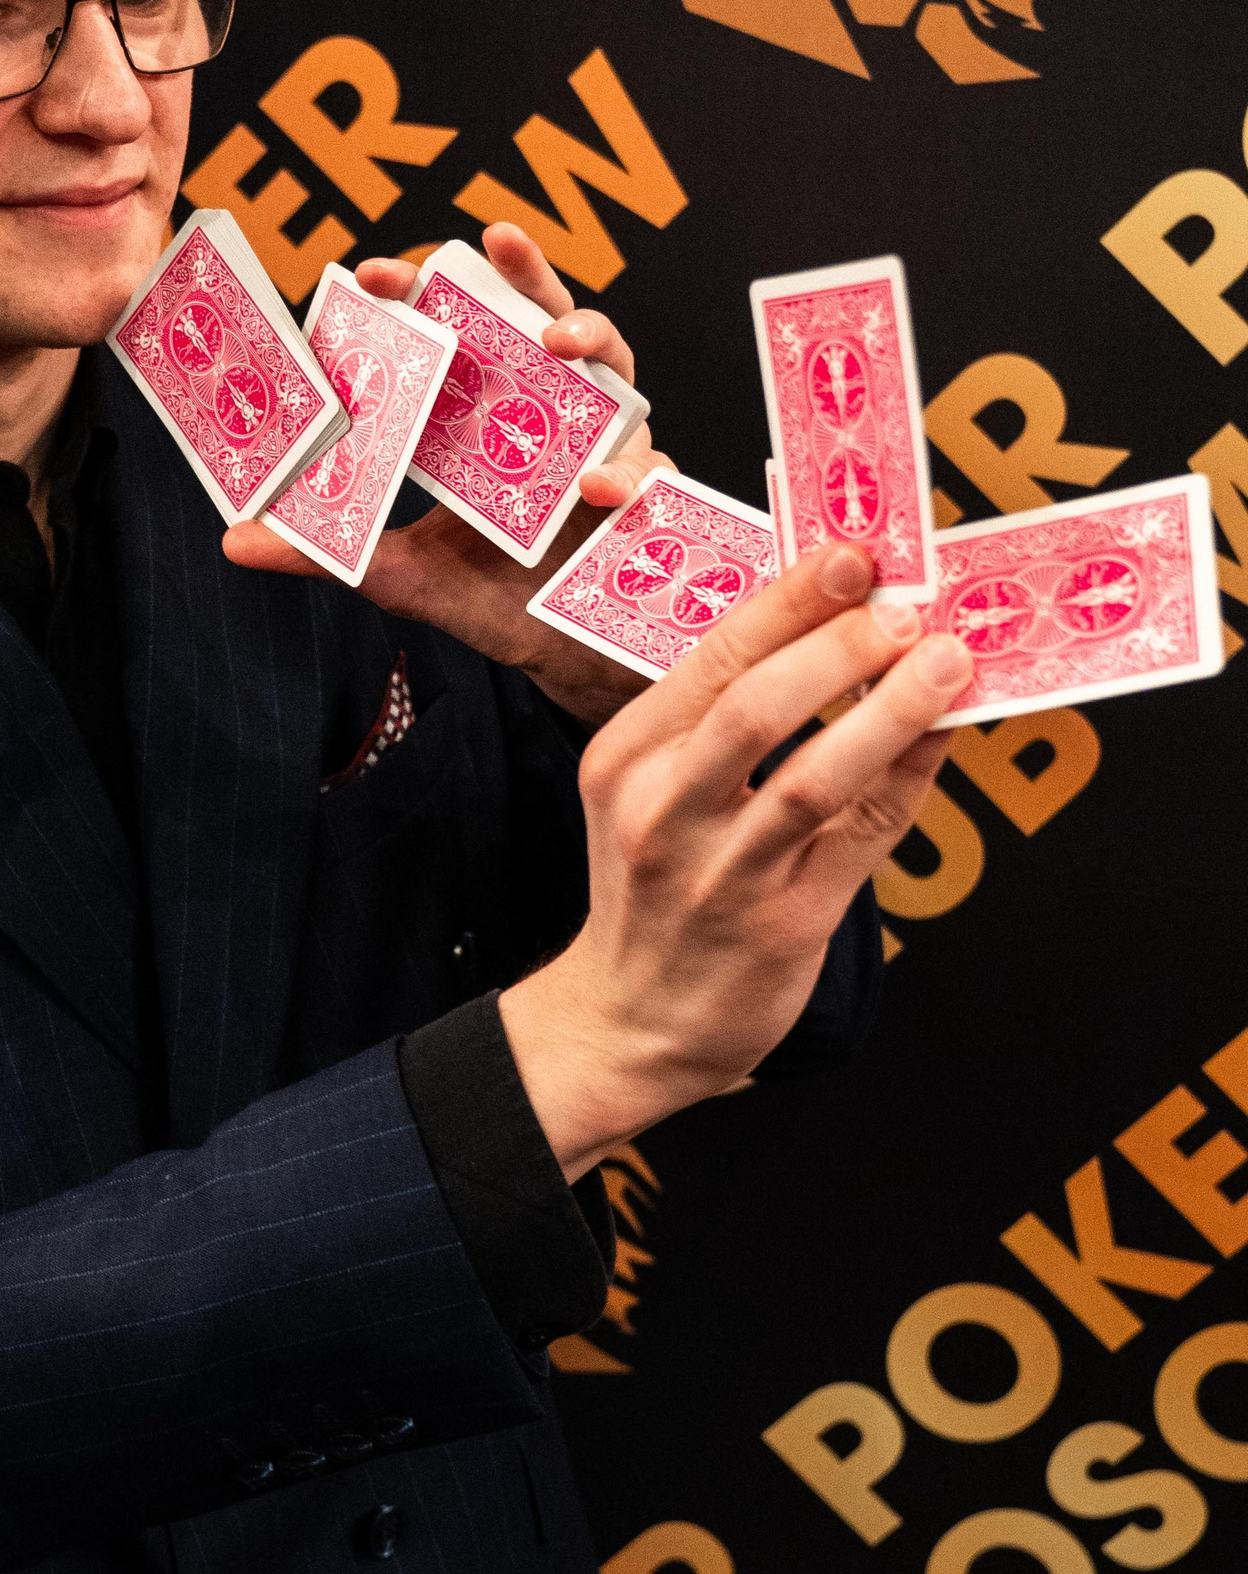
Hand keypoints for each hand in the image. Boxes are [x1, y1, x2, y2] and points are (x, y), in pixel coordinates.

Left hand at [223, 222, 667, 724]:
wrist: (554, 654)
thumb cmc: (481, 595)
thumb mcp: (391, 572)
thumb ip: (323, 552)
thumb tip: (233, 543)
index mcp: (480, 410)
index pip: (450, 326)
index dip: (419, 290)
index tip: (376, 274)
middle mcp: (544, 410)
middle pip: (540, 312)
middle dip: (522, 271)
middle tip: (495, 239)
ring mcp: (601, 440)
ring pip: (613, 363)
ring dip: (591, 338)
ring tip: (559, 344)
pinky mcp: (644, 489)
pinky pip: (647, 465)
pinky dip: (628, 472)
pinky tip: (603, 488)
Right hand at [497, 547, 972, 1176]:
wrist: (629, 1021)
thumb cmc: (657, 885)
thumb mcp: (650, 789)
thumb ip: (721, 716)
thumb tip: (839, 624)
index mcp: (625, 757)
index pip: (711, 658)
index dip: (790, 600)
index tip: (856, 553)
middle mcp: (660, 811)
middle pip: (754, 708)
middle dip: (842, 646)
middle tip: (910, 605)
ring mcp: (720, 875)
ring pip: (810, 777)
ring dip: (889, 711)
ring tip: (948, 663)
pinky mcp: (779, 926)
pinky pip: (858, 840)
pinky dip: (907, 780)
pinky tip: (941, 739)